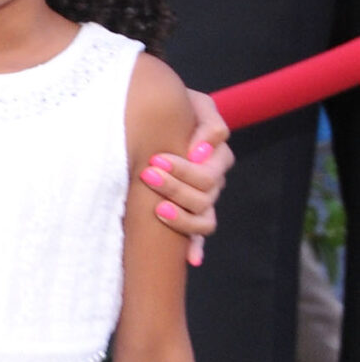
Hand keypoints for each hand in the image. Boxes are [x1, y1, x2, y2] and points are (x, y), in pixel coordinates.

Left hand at [140, 89, 231, 267]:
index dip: (186, 166)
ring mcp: (202, 200)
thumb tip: (202, 150)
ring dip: (183, 217)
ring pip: (205, 217)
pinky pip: (200, 236)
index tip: (156, 159)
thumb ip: (207, 120)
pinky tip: (191, 259)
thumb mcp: (190, 102)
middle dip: (176, 185)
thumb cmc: (170, 108)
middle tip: (146, 174)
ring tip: (156, 208)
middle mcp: (212, 179)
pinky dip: (197, 248)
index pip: (214, 166)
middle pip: (207, 192)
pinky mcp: (189, 215)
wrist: (150, 115)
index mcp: (215, 153)